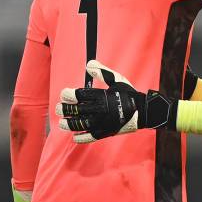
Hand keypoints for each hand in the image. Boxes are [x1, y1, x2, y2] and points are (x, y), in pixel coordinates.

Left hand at [57, 60, 175, 142]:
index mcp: (102, 96)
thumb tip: (88, 64)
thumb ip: (102, 72)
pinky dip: (81, 137)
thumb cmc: (128, 94)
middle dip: (65, 109)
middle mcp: (100, 110)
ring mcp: (102, 122)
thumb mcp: (117, 80)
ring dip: (69, 124)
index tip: (64, 94)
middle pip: (77, 110)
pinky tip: (74, 136)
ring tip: (62, 123)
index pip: (79, 95)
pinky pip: (91, 136)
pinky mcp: (106, 132)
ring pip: (81, 124)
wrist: (143, 111)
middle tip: (59, 108)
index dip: (68, 95)